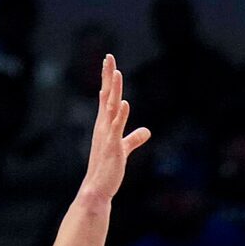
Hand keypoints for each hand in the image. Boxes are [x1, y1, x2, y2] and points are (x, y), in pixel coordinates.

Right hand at [77, 55, 151, 201]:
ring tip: (117, 72)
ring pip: (110, 108)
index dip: (108, 80)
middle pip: (107, 96)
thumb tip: (147, 131)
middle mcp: (103, 126)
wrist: (97, 189)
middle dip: (108, 76)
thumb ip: (134, 138)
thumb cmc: (108, 169)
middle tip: (109, 57)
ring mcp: (107, 135)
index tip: (109, 63)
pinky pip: (117, 128)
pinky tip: (124, 103)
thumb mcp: (124, 149)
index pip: (106, 97)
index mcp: (105, 125)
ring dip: (113, 90)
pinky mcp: (113, 147)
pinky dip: (121, 115)